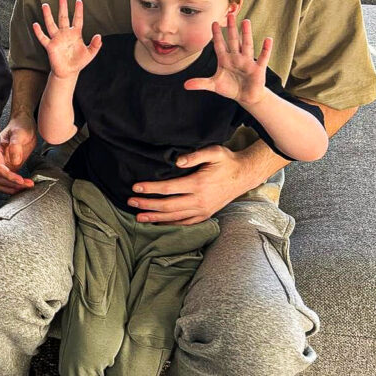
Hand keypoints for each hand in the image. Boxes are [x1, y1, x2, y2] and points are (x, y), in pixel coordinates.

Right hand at [0, 116, 37, 193]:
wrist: (24, 124)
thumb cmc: (20, 125)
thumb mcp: (19, 133)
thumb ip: (16, 146)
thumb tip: (15, 161)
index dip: (9, 177)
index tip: (21, 180)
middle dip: (13, 185)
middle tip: (27, 185)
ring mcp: (4, 165)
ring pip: (2, 183)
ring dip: (14, 188)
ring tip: (27, 187)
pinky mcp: (11, 167)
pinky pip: (10, 181)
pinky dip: (17, 186)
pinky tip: (26, 185)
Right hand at [32, 0, 101, 79]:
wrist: (68, 72)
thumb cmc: (78, 62)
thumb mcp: (90, 54)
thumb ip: (95, 45)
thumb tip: (99, 36)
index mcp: (75, 34)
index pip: (77, 19)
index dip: (78, 10)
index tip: (79, 1)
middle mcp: (65, 34)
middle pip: (63, 17)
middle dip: (63, 7)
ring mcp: (57, 39)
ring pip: (51, 24)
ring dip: (48, 15)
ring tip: (45, 5)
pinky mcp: (50, 46)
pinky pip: (43, 38)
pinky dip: (39, 32)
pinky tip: (35, 25)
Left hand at [127, 145, 250, 225]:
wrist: (244, 176)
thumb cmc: (227, 161)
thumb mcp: (214, 152)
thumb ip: (195, 155)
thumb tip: (177, 161)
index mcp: (198, 184)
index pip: (168, 188)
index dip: (150, 189)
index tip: (135, 188)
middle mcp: (199, 200)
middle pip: (167, 205)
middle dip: (147, 204)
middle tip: (130, 202)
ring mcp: (203, 210)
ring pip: (174, 217)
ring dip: (155, 217)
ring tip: (139, 217)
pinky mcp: (206, 215)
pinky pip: (185, 223)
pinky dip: (170, 224)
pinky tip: (158, 223)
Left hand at [185, 14, 270, 106]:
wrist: (246, 97)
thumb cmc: (230, 88)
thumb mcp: (214, 85)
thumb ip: (200, 83)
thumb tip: (185, 85)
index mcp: (224, 60)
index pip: (219, 45)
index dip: (216, 35)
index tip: (213, 22)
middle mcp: (236, 58)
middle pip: (233, 41)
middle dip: (231, 28)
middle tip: (230, 15)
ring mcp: (247, 62)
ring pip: (246, 45)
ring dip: (246, 34)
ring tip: (246, 21)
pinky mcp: (258, 69)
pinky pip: (263, 57)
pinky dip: (265, 49)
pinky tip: (268, 39)